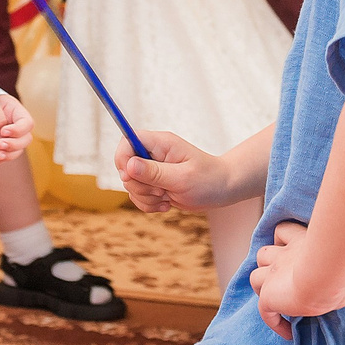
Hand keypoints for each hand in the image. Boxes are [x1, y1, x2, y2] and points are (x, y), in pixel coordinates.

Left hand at [0, 95, 32, 161]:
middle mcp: (16, 126)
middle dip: (14, 145)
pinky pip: (4, 156)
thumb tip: (1, 133)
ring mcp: (9, 138)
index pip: (27, 123)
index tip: (3, 131)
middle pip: (26, 139)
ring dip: (8, 155)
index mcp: (17, 112)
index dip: (19, 130)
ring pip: (17, 151)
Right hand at [119, 129, 236, 214]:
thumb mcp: (182, 178)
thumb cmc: (208, 180)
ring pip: (131, 185)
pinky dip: (149, 204)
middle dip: (139, 185)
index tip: (130, 176)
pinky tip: (167, 204)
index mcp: (161, 143)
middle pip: (125, 167)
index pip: (128, 140)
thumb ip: (154, 172)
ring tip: (168, 198)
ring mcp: (153, 170)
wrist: (222, 190)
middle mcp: (154, 154)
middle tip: (162, 190)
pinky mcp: (154, 184)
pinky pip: (138, 196)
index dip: (122, 157)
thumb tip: (129, 165)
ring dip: (145, 197)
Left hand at [248, 218, 344, 339]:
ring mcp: (274, 276)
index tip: (294, 249)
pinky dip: (272, 321)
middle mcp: (285, 256)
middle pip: (265, 253)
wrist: (327, 274)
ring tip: (280, 299)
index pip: (285, 232)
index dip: (286, 238)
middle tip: (284, 276)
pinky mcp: (270, 297)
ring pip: (255, 275)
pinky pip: (263, 311)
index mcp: (304, 242)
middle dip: (271, 262)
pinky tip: (286, 333)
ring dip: (264, 285)